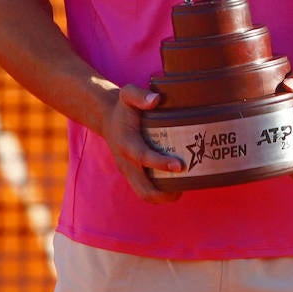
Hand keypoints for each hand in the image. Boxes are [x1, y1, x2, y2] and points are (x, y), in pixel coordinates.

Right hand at [105, 84, 182, 202]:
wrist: (107, 118)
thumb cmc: (123, 107)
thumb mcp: (127, 94)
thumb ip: (140, 95)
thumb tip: (156, 99)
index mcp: (127, 143)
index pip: (143, 157)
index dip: (160, 163)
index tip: (179, 166)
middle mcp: (126, 161)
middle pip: (142, 186)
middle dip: (163, 192)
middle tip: (185, 186)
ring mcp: (128, 171)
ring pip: (143, 193)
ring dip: (162, 197)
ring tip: (182, 190)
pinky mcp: (132, 174)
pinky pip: (143, 190)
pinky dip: (158, 194)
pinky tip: (175, 188)